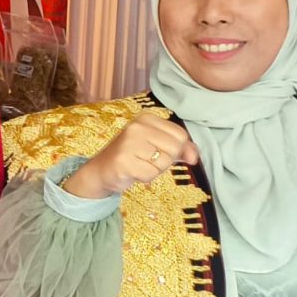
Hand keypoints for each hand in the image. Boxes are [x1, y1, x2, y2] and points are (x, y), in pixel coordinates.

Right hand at [60, 114, 195, 201]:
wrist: (102, 170)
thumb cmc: (134, 157)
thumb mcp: (159, 147)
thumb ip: (181, 148)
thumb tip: (194, 157)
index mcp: (146, 118)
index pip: (181, 135)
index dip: (177, 149)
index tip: (159, 151)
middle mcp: (137, 126)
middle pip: (175, 148)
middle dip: (165, 160)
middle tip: (147, 159)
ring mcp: (128, 143)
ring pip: (164, 162)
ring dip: (155, 170)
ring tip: (139, 165)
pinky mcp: (123, 161)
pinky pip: (150, 174)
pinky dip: (144, 178)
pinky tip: (133, 172)